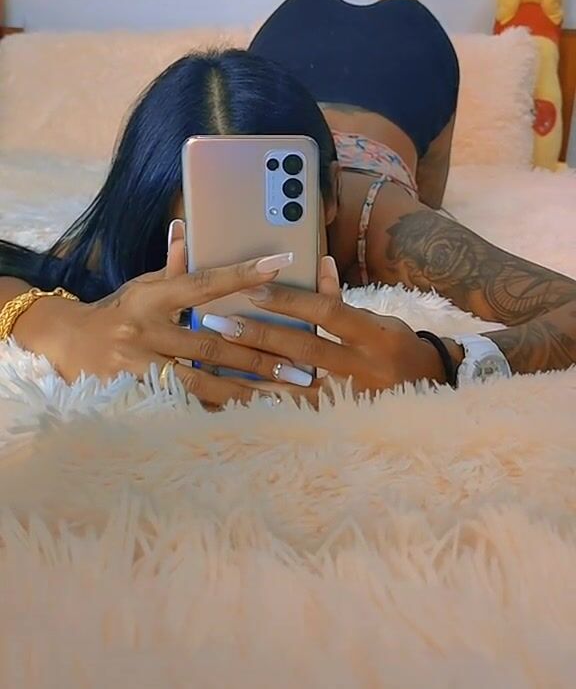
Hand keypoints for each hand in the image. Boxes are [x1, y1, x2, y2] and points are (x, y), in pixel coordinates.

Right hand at [28, 222, 310, 407]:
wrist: (64, 343)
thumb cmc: (115, 312)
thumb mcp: (140, 286)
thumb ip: (171, 268)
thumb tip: (187, 230)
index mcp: (151, 297)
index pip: (202, 283)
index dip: (241, 274)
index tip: (279, 264)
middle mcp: (145, 330)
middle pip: (211, 344)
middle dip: (259, 356)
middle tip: (300, 365)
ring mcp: (137, 365)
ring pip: (200, 380)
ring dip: (245, 389)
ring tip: (282, 394)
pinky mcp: (133, 394)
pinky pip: (182, 404)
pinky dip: (214, 408)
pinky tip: (247, 413)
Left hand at [202, 256, 443, 396]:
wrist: (432, 395)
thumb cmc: (398, 350)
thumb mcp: (379, 321)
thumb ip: (343, 301)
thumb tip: (319, 264)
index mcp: (373, 336)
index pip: (327, 312)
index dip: (290, 301)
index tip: (252, 287)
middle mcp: (363, 369)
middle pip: (304, 349)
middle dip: (258, 336)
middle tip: (217, 323)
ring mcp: (351, 402)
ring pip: (292, 388)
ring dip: (249, 375)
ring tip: (211, 363)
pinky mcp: (338, 425)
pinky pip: (291, 417)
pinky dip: (259, 407)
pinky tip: (228, 400)